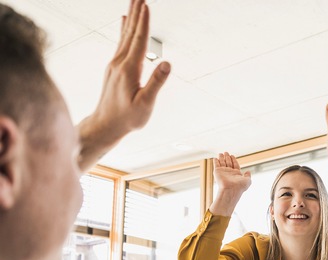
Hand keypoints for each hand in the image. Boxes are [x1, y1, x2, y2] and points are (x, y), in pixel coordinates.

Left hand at [77, 0, 170, 170]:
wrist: (105, 125)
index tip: (146, 5)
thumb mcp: (145, 104)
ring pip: (125, 35)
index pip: (139, 41)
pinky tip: (124, 21)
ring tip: (135, 2)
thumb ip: (156, 83)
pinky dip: (124, 29)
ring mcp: (115, 64)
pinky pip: (121, 43)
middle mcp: (119, 63)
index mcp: (129, 70)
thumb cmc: (127, 118)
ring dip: (131, 17)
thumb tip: (167, 63)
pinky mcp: (114, 68)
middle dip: (137, 13)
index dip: (144, 23)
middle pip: (130, 33)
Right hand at [209, 152, 250, 216]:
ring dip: (222, 158)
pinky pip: (216, 165)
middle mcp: (229, 173)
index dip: (233, 160)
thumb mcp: (248, 181)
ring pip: (222, 163)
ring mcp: (223, 172)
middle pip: (228, 163)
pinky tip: (215, 158)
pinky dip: (216, 161)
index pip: (235, 164)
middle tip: (226, 152)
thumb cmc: (240, 187)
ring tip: (221, 153)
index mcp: (236, 174)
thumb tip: (248, 171)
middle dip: (227, 157)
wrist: (231, 190)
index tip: (232, 155)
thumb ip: (248, 176)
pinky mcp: (217, 172)